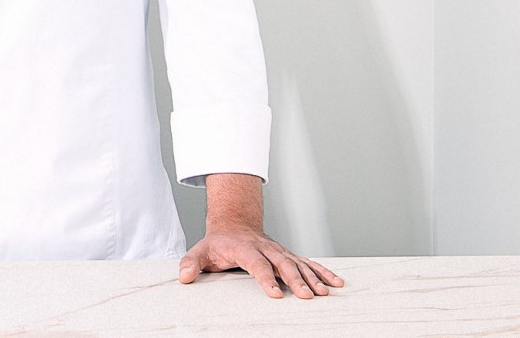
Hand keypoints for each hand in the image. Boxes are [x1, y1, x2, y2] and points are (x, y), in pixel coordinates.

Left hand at [181, 172, 342, 298]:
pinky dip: (323, 272)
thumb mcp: (200, 250)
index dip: (266, 278)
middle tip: (308, 296)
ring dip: (313, 278)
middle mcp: (265, 248)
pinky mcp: (288, 255)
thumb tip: (183, 277)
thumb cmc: (217, 242)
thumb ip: (191, 263)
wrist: (234, 223)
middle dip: (296, 280)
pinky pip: (308, 263)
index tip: (276, 294)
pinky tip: (336, 283)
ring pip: (298, 263)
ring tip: (325, 293)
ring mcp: (279, 251)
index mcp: (244, 248)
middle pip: (283, 264)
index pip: (257, 264)